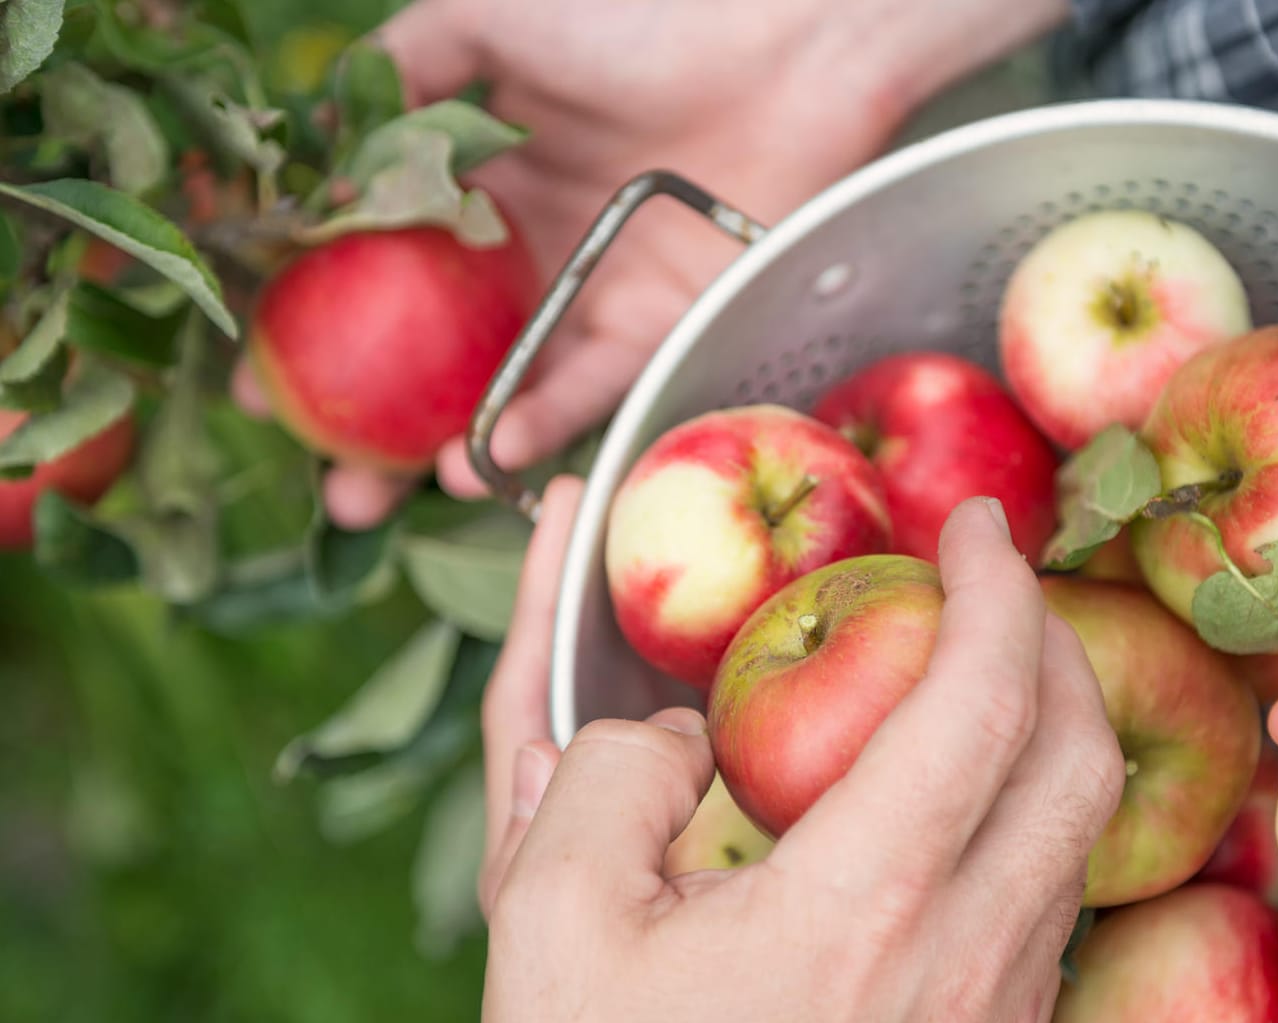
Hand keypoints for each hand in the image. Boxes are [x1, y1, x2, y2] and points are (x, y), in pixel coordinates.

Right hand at [235, 0, 1068, 529]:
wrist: (785, 41)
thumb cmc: (643, 14)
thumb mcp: (493, 20)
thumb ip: (406, 70)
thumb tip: (320, 137)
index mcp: (484, 184)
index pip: (385, 273)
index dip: (323, 329)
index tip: (265, 384)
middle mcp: (532, 251)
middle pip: (440, 356)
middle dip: (382, 427)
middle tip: (333, 482)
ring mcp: (594, 294)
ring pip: (508, 387)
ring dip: (450, 445)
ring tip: (392, 492)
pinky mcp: (661, 323)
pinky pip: (592, 382)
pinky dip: (540, 416)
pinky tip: (488, 449)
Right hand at [478, 497, 1125, 1022]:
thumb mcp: (548, 922)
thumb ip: (601, 773)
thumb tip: (674, 729)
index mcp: (860, 909)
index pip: (981, 699)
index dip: (994, 586)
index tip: (975, 525)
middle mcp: (963, 968)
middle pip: (1081, 759)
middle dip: (1054, 643)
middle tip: (994, 588)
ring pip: (1079, 843)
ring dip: (1050, 736)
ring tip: (979, 686)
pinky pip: (1048, 920)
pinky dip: (1029, 827)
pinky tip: (952, 821)